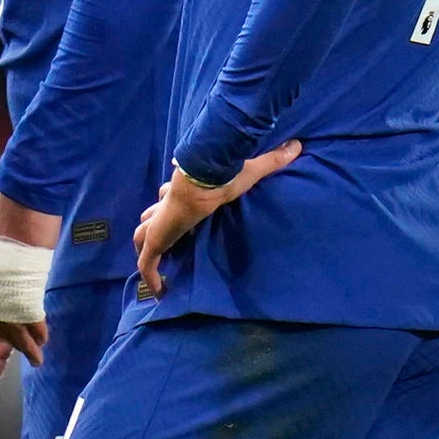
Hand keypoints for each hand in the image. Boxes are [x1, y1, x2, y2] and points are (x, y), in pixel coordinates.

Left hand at [133, 141, 300, 296]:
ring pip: (142, 236)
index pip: (169, 198)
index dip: (169, 205)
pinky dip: (151, 278)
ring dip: (148, 250)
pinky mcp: (156, 240)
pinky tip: (159, 293)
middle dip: (153, 225)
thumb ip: (272, 160)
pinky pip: (147, 264)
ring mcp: (159, 224)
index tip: (178, 215)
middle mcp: (167, 207)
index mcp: (183, 192)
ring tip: (157, 268)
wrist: (204, 179)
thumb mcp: (251, 170)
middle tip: (163, 241)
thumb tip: (296, 145)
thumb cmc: (222, 176)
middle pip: (151, 216)